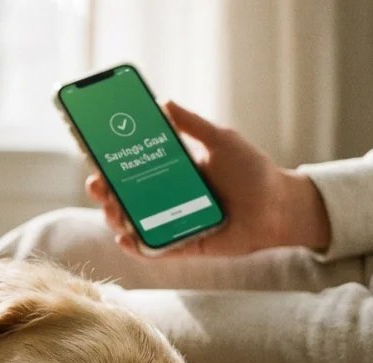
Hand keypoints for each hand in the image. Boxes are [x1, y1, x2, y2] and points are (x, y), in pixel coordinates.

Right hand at [85, 101, 331, 257]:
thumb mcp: (221, 140)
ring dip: (114, 216)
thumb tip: (163, 102)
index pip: (130, 167)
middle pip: (122, 196)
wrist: (279, 207)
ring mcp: (169, 223)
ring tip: (111, 209)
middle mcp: (165, 198)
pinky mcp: (180, 246)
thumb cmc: (253, 172)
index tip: (93, 154)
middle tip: (96, 183)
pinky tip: (124, 238)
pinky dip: (134, 246)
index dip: (109, 163)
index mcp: (171, 172)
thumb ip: (192, 124)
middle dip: (103, 191)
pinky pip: (150, 249)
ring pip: (130, 223)